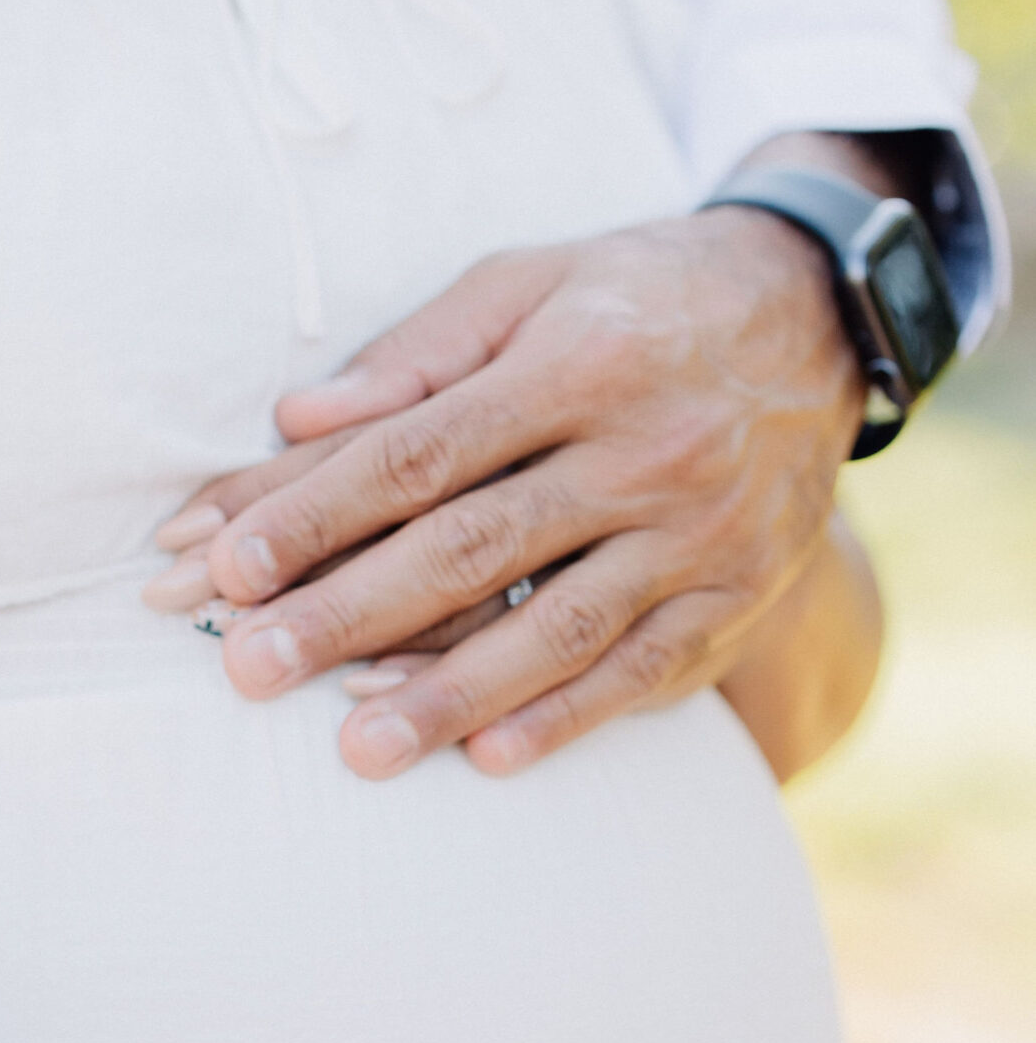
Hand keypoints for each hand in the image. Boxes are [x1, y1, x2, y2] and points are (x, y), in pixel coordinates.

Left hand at [151, 186, 867, 777]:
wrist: (818, 319)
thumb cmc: (632, 301)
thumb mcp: (530, 283)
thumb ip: (417, 353)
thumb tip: (296, 419)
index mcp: (574, 365)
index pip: (421, 453)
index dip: (318, 513)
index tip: (224, 566)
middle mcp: (641, 453)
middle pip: (472, 548)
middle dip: (350, 614)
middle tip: (250, 669)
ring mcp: (696, 535)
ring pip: (557, 628)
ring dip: (450, 695)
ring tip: (355, 749)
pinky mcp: (734, 597)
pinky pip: (645, 670)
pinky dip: (567, 717)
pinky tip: (490, 758)